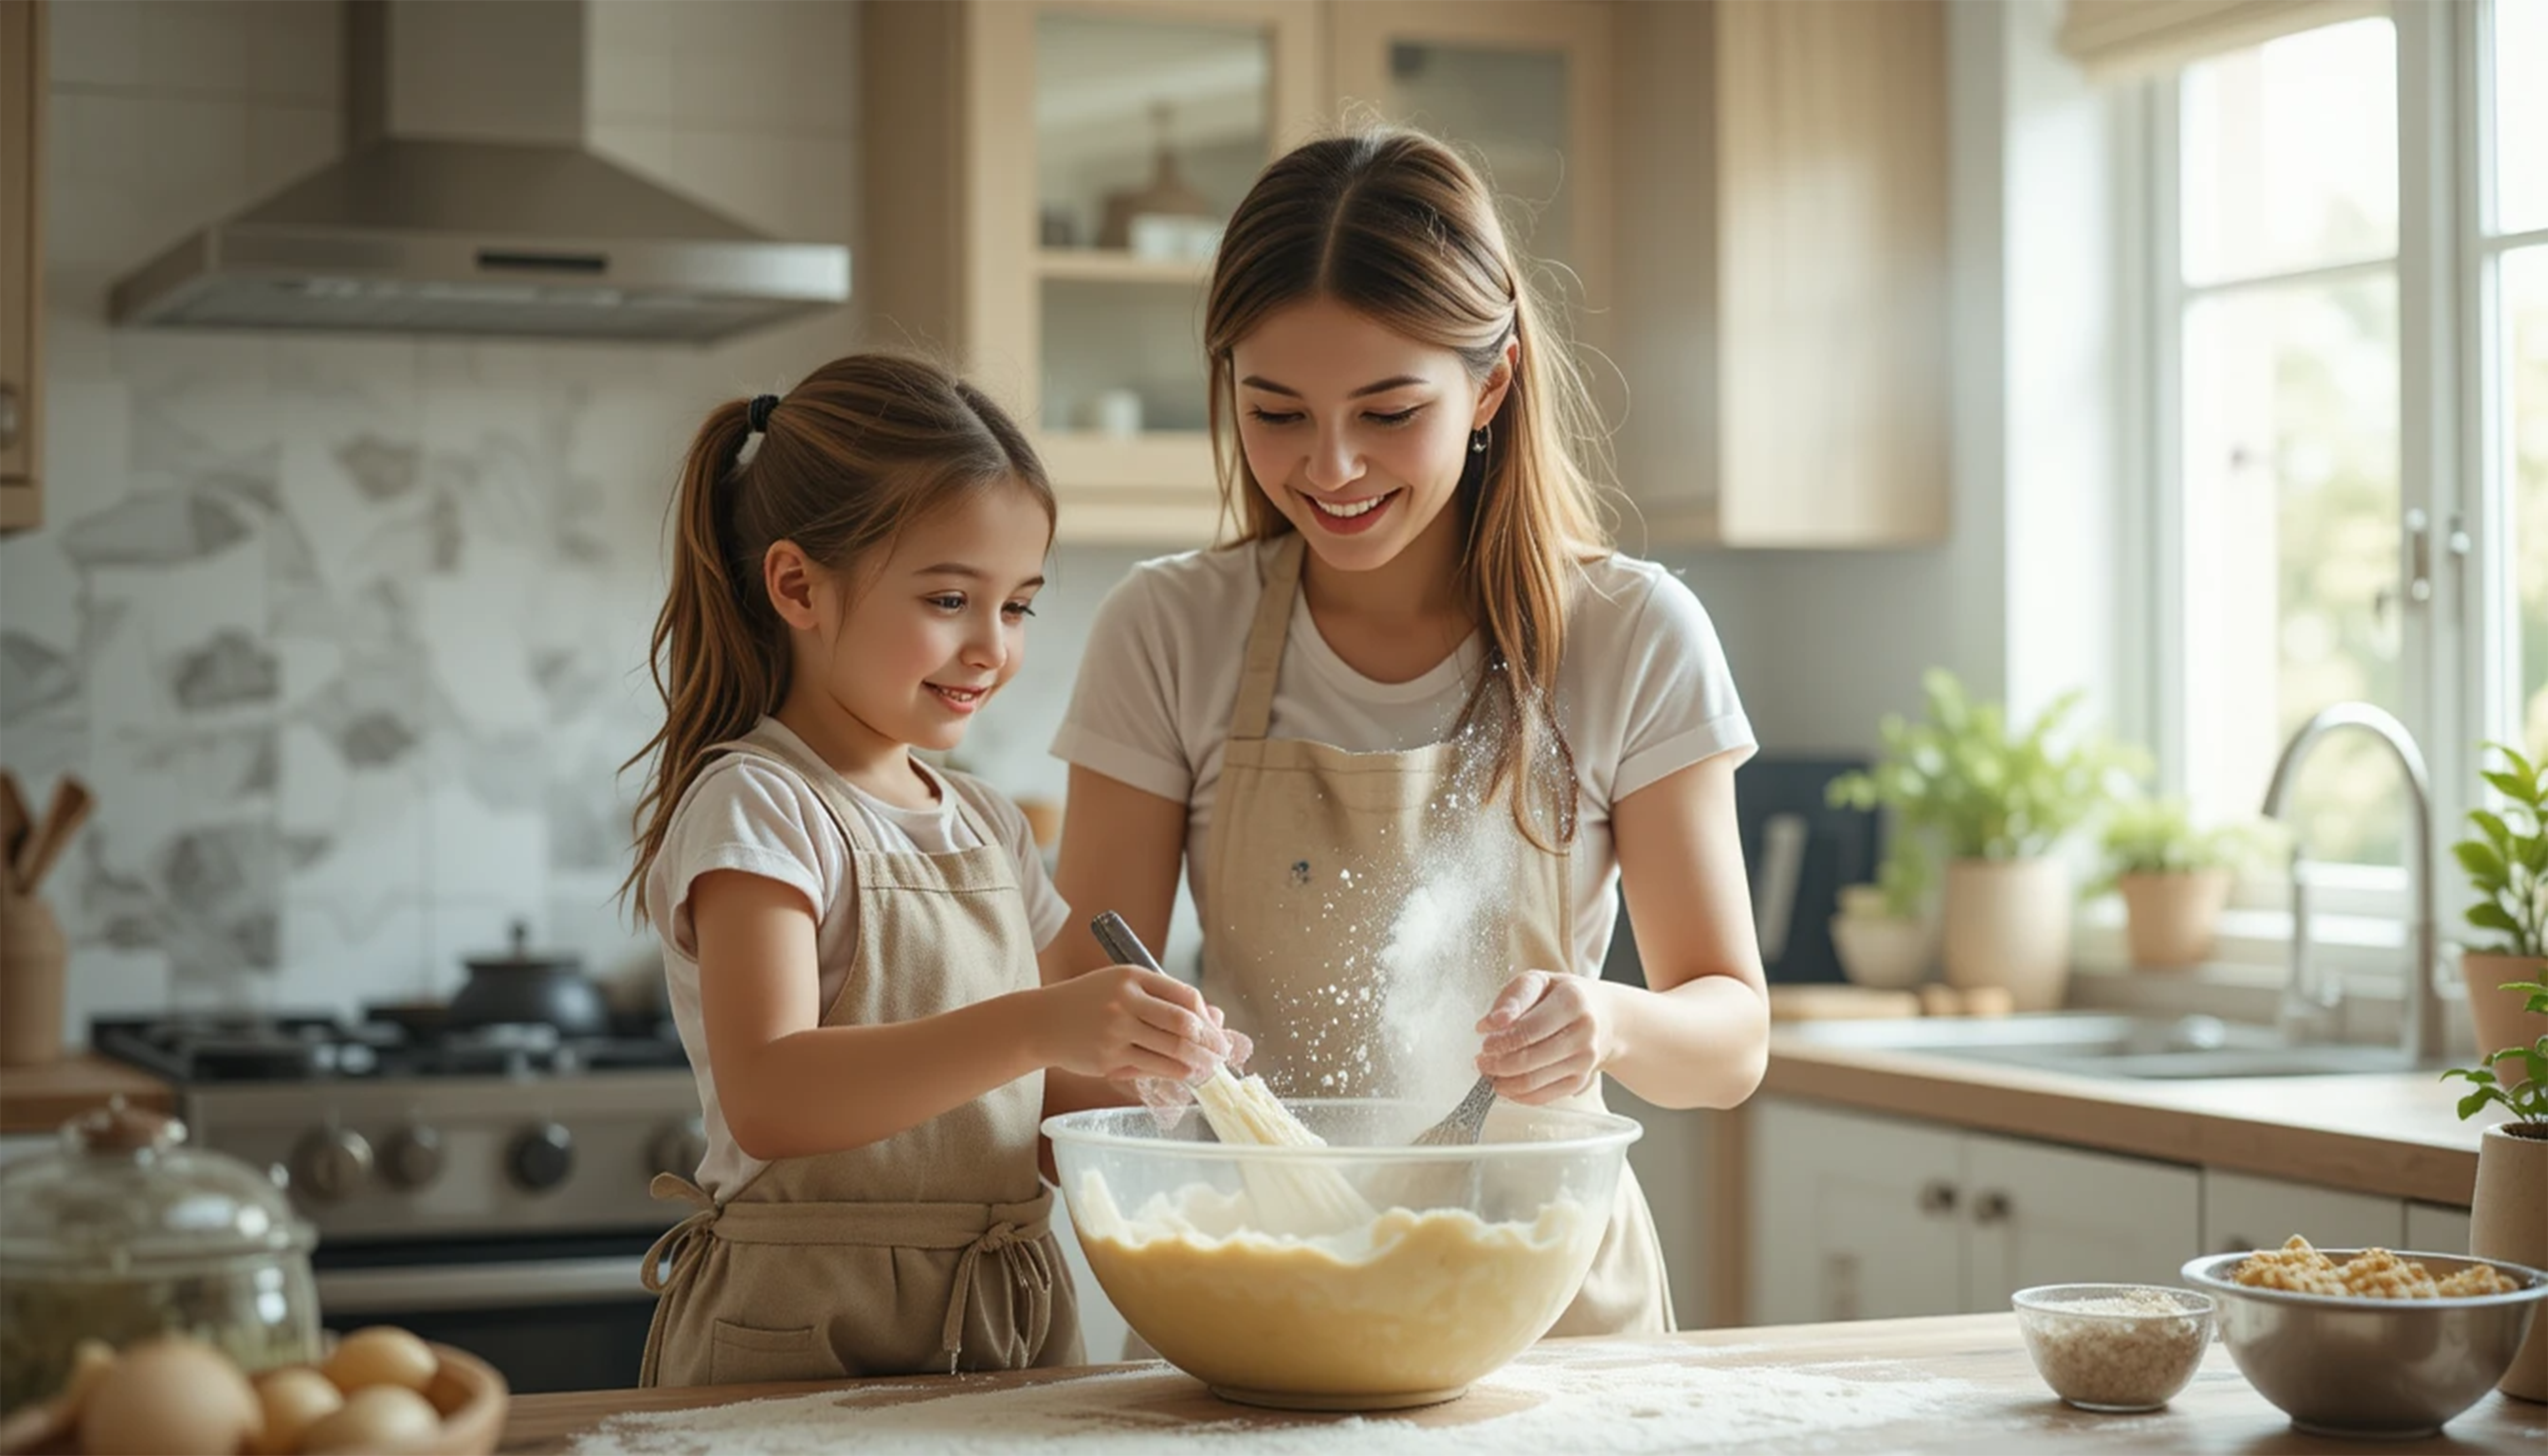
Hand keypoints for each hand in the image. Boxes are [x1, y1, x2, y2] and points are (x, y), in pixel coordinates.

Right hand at [1037, 966, 1228, 1082]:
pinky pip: (1151, 1067)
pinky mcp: (1108, 1057)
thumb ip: (1166, 998)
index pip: (1184, 995)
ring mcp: (1116, 1030)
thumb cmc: (1089, 1003)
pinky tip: (1185, 1075)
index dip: (1208, 1016)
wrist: (1041, 1022)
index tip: (1218, 1031)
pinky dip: (1174, 1073)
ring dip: (1197, 1062)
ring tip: (1209, 1068)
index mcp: (1133, 976)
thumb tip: (1215, 1016)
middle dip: (1210, 1042)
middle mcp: (1125, 1000)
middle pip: (1183, 1023)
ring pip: (1171, 1049)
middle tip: (1223, 1054)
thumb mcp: (1125, 987)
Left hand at [1475, 970, 1617, 1103]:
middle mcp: (1583, 1032)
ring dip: (1504, 1082)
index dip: (1502, 1041)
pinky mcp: (1580, 1080)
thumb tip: (1488, 1025)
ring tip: (1489, 1073)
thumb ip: (1512, 998)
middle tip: (1481, 1061)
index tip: (1484, 1043)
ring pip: (1534, 1081)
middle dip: (1498, 1064)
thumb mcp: (1538, 981)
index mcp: (1572, 1001)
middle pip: (1530, 1059)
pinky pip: (1543, 1096)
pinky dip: (1518, 1095)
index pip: (1529, 1029)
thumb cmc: (1562, 996)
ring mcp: (1584, 1060)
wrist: (1604, 1017)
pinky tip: (1506, 1085)